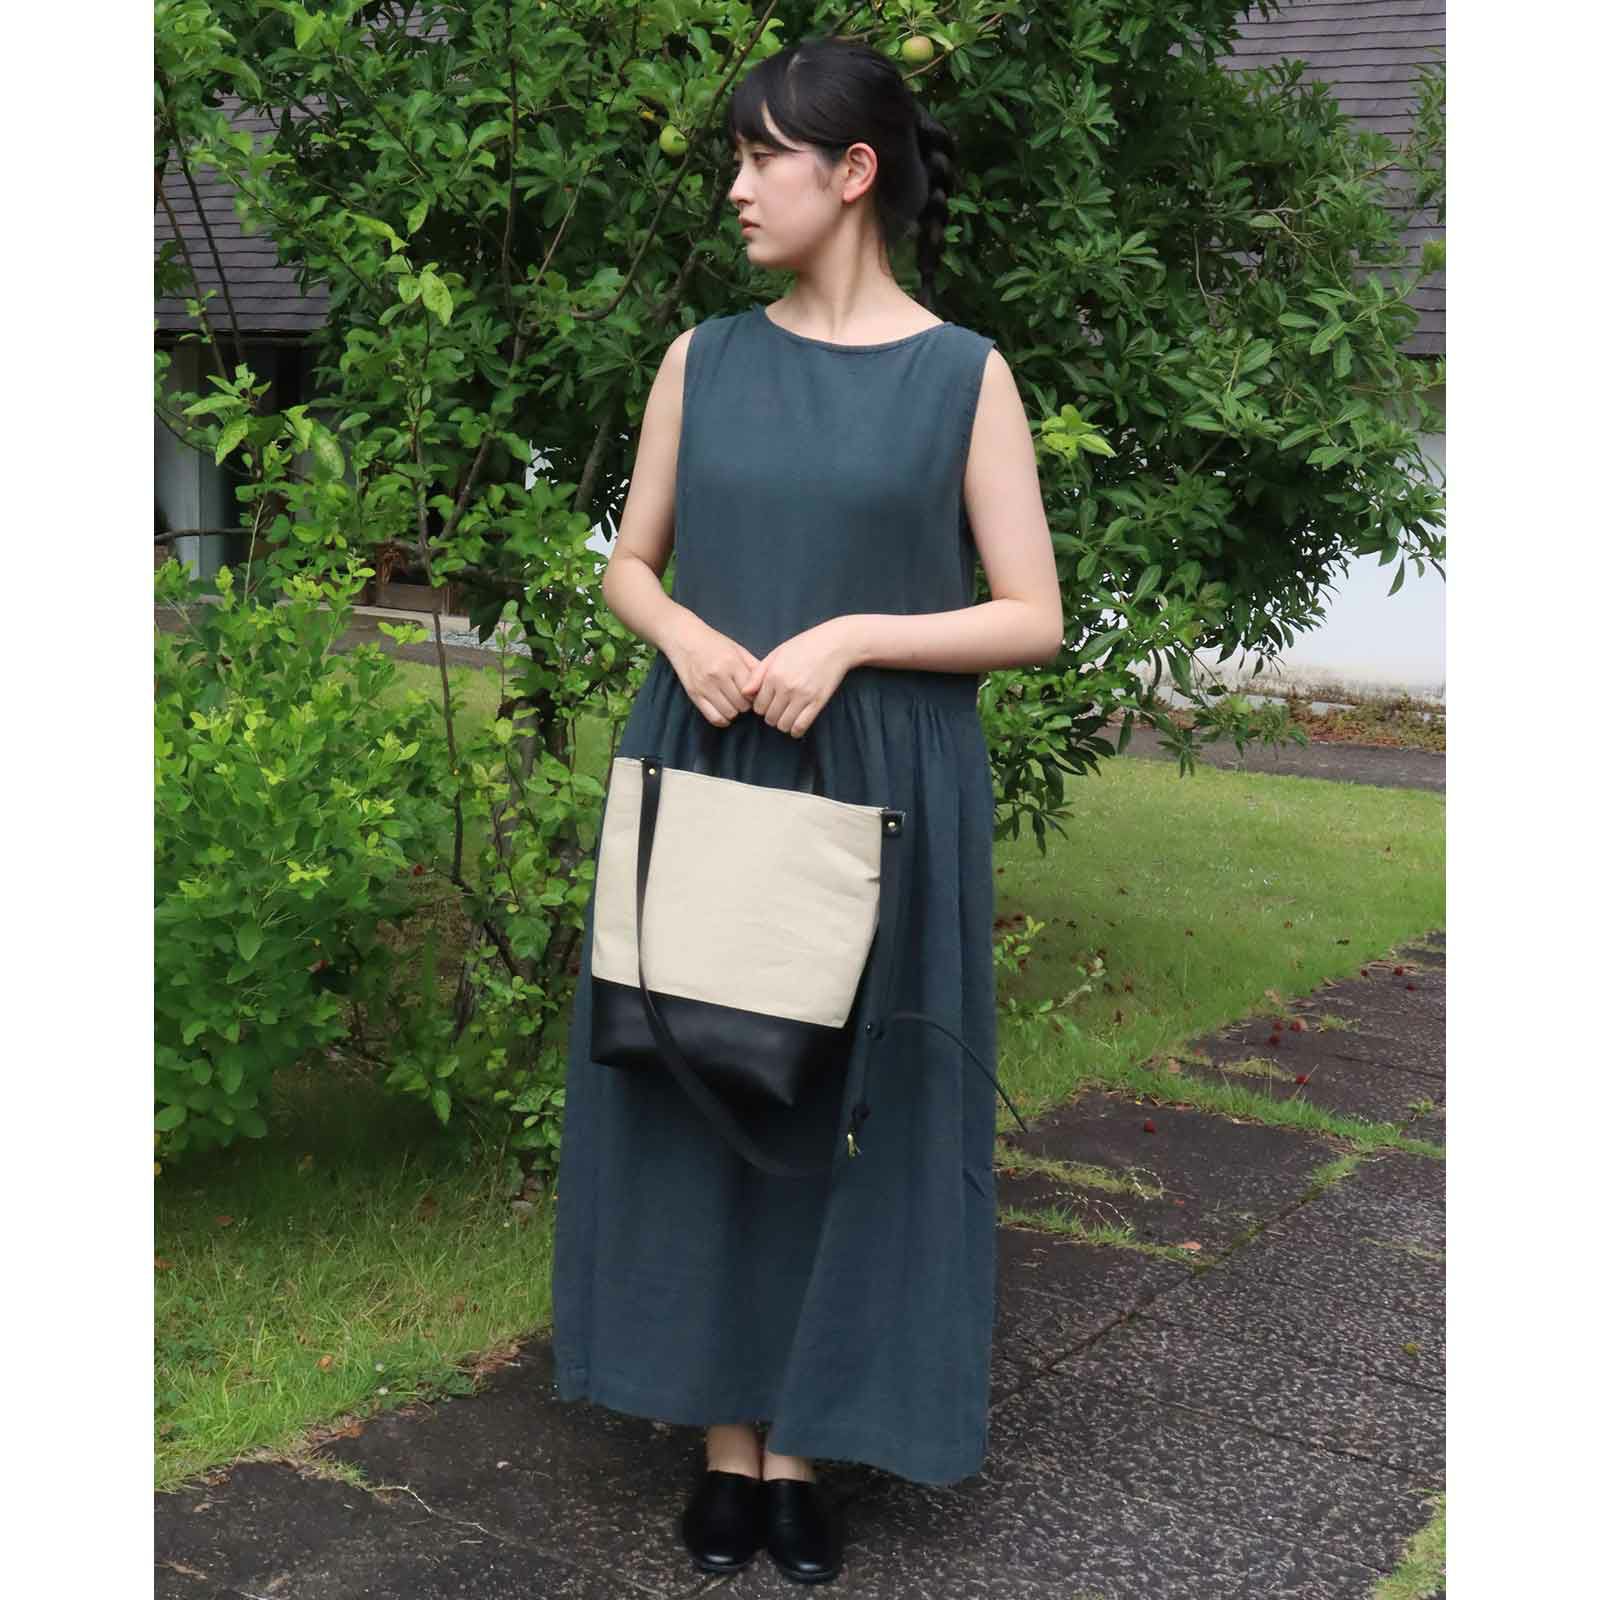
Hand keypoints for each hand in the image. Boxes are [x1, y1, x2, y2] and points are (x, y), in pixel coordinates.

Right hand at [665, 621, 763, 726]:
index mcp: (732, 663)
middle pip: (742, 705)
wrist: (684, 638)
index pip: (752, 692)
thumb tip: (769, 684)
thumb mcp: (737, 649)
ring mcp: (705, 687)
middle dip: (746, 704)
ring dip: (734, 711)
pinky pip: (714, 718)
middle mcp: (718, 676)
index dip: (756, 695)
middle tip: (742, 698)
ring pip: (730, 713)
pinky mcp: (694, 695)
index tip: (752, 693)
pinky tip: (724, 711)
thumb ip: (754, 666)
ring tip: (732, 702)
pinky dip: (723, 719)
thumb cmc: (714, 643)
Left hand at [740, 619, 857, 737]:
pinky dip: (796, 730)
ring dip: (783, 724)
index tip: (768, 703)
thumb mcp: (776, 654)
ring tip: (787, 715)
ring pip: (783, 724)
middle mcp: (786, 688)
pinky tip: (796, 725)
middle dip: (771, 716)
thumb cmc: (803, 646)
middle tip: (778, 709)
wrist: (834, 644)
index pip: (758, 706)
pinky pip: (801, 726)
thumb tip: (744, 693)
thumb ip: (758, 674)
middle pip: (769, 717)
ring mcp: (802, 696)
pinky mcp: (817, 702)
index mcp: (773, 675)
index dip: (761, 707)